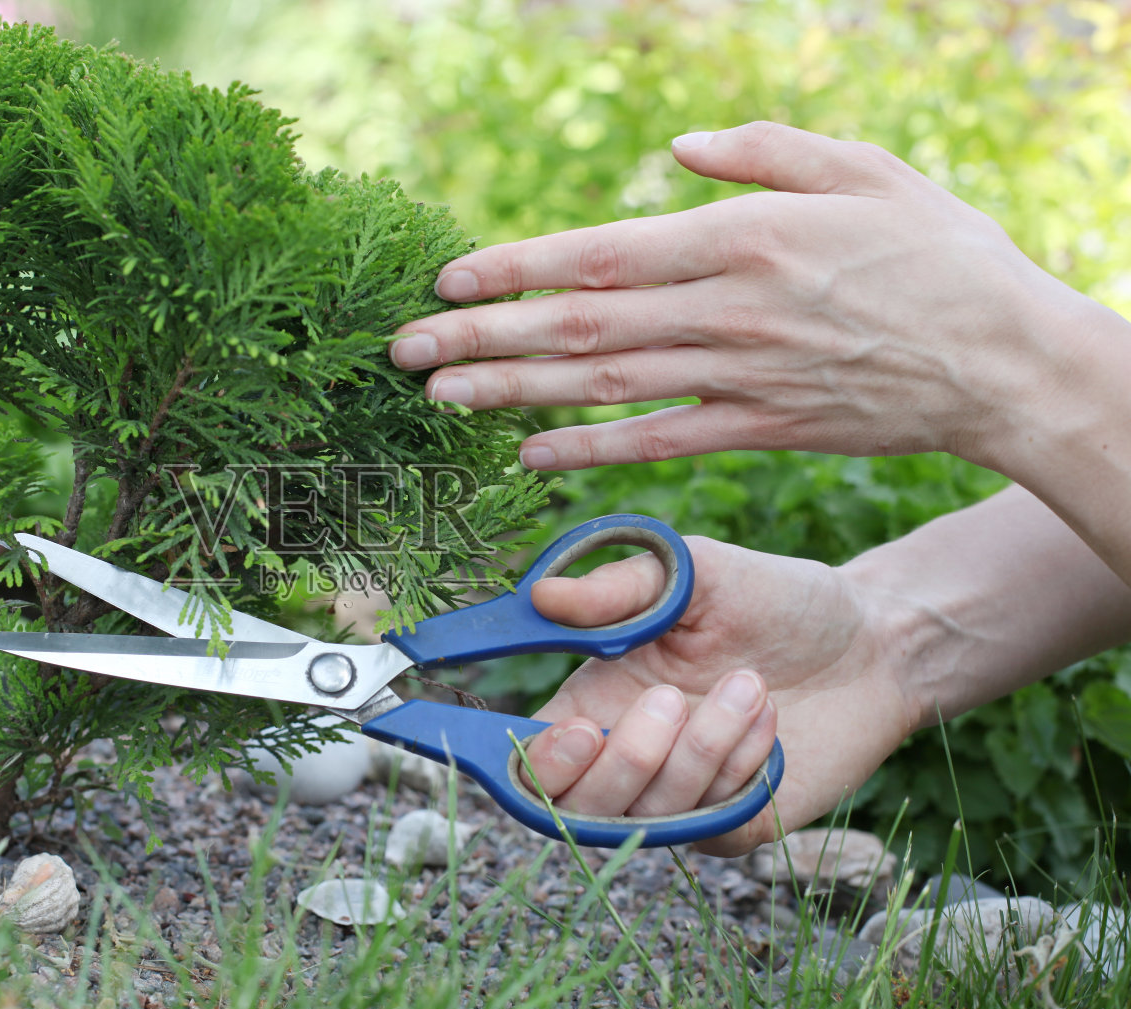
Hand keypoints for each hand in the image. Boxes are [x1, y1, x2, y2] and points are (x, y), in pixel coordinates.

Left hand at [390, 121, 1096, 473]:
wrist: (1007, 360)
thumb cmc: (938, 252)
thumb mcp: (864, 169)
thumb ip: (763, 153)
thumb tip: (677, 154)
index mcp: (742, 239)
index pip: (599, 255)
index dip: (515, 270)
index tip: (447, 278)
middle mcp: (729, 311)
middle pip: (580, 327)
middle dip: (482, 336)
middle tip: (404, 349)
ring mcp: (741, 378)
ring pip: (604, 389)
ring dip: (512, 393)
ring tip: (439, 394)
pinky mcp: (759, 429)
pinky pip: (657, 443)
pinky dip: (589, 449)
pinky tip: (526, 453)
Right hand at [518, 535, 916, 855]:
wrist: (873, 642)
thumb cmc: (775, 598)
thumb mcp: (696, 571)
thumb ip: (620, 587)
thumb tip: (540, 596)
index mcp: (595, 699)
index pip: (528, 760)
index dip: (535, 764)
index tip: (574, 731)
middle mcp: (627, 757)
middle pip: (578, 808)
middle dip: (626, 759)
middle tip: (670, 699)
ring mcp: (680, 799)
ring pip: (650, 815)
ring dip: (702, 749)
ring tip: (750, 686)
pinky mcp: (734, 824)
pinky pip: (711, 824)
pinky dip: (739, 772)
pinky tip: (770, 724)